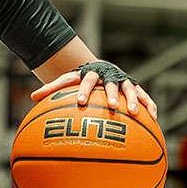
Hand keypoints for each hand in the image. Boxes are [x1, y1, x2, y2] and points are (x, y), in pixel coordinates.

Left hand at [31, 60, 158, 119]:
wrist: (99, 68)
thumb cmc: (80, 80)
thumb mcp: (66, 82)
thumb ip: (51, 89)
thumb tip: (32, 97)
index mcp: (91, 74)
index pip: (86, 80)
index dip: (84, 90)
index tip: (80, 101)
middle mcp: (109, 76)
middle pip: (111, 84)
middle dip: (112, 94)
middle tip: (111, 106)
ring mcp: (124, 81)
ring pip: (131, 89)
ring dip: (134, 100)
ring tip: (134, 113)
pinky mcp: (135, 87)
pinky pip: (145, 97)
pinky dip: (150, 106)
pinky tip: (154, 119)